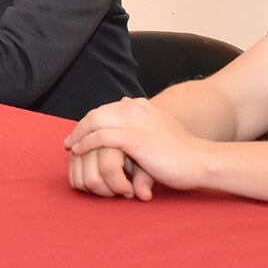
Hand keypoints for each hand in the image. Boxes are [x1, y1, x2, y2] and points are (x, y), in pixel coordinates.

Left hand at [64, 97, 208, 197]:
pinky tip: (80, 151)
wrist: (198, 161)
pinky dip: (86, 144)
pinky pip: (100, 137)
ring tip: (71, 147)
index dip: (91, 121)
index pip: (107, 109)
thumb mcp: (159, 131)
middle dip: (81, 127)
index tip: (80, 134)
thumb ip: (140, 123)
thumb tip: (123, 113)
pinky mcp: (133, 138)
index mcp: (142, 106)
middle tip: (69, 141)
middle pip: (97, 113)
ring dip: (79, 135)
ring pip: (95, 122)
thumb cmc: (180, 153)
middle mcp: (136, 109)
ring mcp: (134, 121)